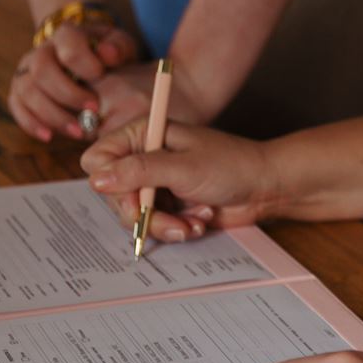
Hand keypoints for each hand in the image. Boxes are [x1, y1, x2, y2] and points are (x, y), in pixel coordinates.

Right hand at [8, 20, 139, 142]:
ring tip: (79, 131)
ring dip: (53, 115)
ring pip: (28, 91)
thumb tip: (107, 53)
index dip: (82, 62)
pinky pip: (16, 106)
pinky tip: (49, 136)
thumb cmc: (106, 54)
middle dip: (68, 94)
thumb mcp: (120, 46)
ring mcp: (26, 71)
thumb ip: (118, 47)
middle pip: (42, 70)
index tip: (100, 75)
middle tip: (93, 109)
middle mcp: (41, 51)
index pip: (67, 45)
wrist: (85, 59)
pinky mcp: (19, 91)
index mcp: (66, 36)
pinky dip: (31, 123)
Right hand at [80, 117, 276, 239]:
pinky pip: (153, 225)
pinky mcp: (167, 205)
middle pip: (112, 193)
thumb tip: (96, 179)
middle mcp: (143, 157)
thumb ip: (139, 172)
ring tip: (191, 223)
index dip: (108, 180)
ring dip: (162, 224)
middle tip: (166, 218)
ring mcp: (154, 183)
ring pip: (131, 215)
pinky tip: (198, 222)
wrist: (265, 187)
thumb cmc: (232, 166)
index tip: (130, 196)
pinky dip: (175, 228)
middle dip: (140, 212)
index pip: (98, 158)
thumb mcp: (183, 167)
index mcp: (143, 134)